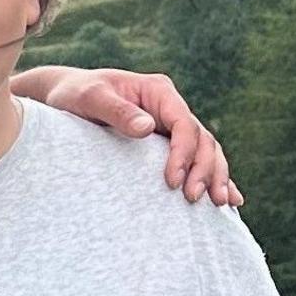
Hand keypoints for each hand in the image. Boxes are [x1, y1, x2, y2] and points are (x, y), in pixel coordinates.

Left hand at [27, 65, 240, 205]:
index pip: (184, 123)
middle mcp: (171, 107)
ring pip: (207, 150)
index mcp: (159, 92)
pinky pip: (197, 160)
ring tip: (218, 204)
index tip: (172, 181)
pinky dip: (215, 177)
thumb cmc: (75, 94)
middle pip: (203, 139)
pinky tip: (231, 199)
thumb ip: (116, 111)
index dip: (184, 153)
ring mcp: (171, 126)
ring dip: (216, 176)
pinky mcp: (167, 144)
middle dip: (205, 169)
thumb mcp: (90, 98)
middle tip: (193, 198)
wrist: (65, 96)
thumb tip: (146, 128)